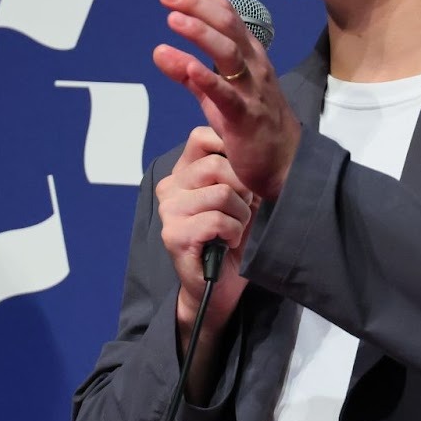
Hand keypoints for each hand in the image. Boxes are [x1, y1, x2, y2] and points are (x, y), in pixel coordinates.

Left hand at [152, 0, 299, 201]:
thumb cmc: (250, 125)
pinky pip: (226, 95)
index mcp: (249, 55)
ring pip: (229, 53)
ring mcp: (252, 90)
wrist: (285, 163)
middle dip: (196, 5)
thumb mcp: (215, 96)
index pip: (225, 15)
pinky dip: (207, 78)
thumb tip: (158, 50)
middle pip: (227, 25)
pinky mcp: (246, 117)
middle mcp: (254, 66)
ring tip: (173, 19)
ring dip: (200, 33)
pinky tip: (188, 67)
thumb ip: (187, 73)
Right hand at [157, 126, 255, 331]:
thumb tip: (251, 143)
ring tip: (234, 229)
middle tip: (242, 211)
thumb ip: (239, 168)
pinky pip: (217, 219)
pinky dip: (233, 232)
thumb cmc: (233, 236)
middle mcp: (170, 186)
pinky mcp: (173, 234)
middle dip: (243, 190)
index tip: (243, 179)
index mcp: (184, 172)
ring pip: (221, 193)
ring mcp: (169, 210)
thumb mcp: (241, 195)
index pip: (202, 136)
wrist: (221, 284)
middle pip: (217, 164)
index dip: (231, 152)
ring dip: (240, 215)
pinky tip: (227, 243)